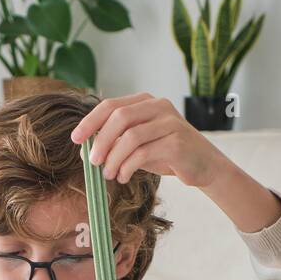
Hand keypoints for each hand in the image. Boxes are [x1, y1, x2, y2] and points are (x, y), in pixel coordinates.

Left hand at [70, 93, 224, 188]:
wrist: (204, 167)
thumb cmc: (168, 155)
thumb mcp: (140, 145)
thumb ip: (117, 142)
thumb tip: (86, 151)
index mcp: (146, 102)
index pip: (111, 105)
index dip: (90, 121)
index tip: (76, 139)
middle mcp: (158, 106)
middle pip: (119, 117)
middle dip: (100, 141)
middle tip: (92, 162)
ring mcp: (169, 123)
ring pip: (130, 136)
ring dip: (113, 158)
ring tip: (108, 174)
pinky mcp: (177, 142)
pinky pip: (143, 153)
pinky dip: (127, 167)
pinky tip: (123, 177)